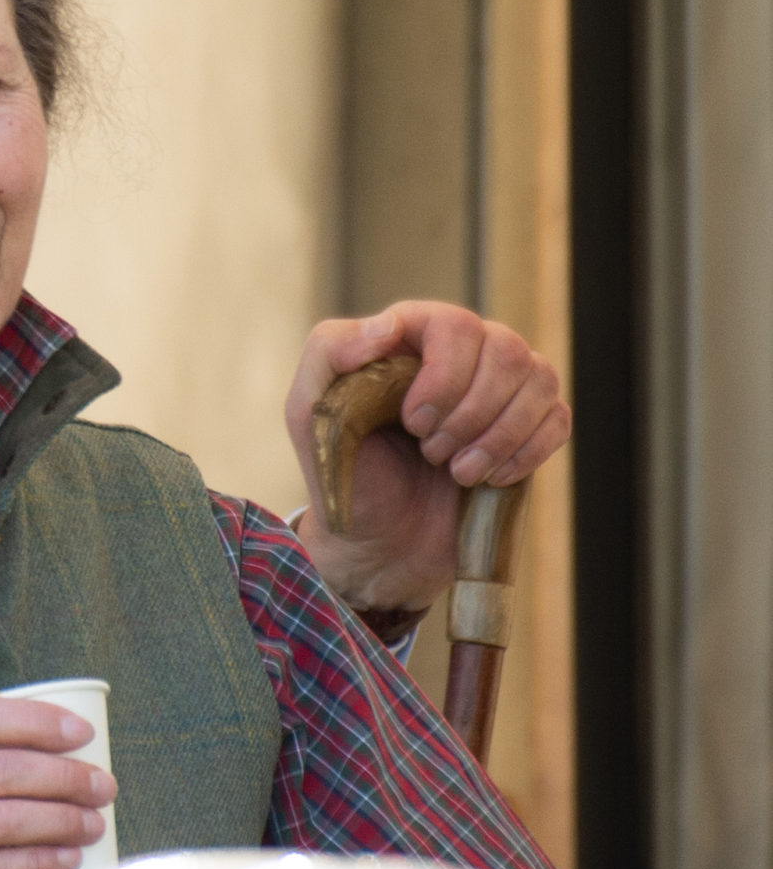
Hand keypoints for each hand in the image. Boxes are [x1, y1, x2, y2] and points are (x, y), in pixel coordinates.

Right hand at [0, 697, 113, 868]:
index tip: (79, 730)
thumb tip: (28, 753)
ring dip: (63, 819)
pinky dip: (42, 862)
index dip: (36, 720)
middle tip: (102, 782)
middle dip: (66, 775)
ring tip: (94, 820)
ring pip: (9, 819)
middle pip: (4, 770)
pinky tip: (67, 859)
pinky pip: (1, 868)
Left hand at [284, 303, 569, 613]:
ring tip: (459, 473)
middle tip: (432, 453)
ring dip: (499, 435)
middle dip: (469, 413)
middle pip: (504, 349)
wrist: (380, 545)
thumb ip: (329, 353)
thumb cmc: (344, 476)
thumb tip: (387, 326)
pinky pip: (557, 418)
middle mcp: (462, 353)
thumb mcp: (311, 414)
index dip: (444, 374)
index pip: (453, 323)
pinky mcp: (529, 428)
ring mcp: (501, 389)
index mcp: (410, 338)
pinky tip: (490, 478)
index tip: (414, 422)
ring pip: (538, 377)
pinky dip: (527, 451)